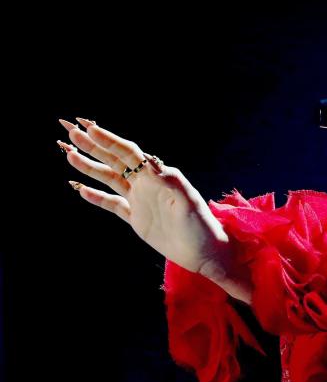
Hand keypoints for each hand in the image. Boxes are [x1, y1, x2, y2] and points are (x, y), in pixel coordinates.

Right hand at [57, 118, 241, 288]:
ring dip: (90, 166)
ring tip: (69, 154)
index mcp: (158, 176)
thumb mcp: (189, 202)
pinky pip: (112, 204)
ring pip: (109, 179)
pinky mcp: (136, 219)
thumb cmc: (201, 226)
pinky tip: (81, 189)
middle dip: (93, 146)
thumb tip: (149, 160)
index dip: (109, 140)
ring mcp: (140, 201)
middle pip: (115, 160)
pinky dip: (97, 197)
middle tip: (70, 130)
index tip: (88, 128)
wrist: (204, 252)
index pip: (129, 153)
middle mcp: (146, 184)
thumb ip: (171, 181)